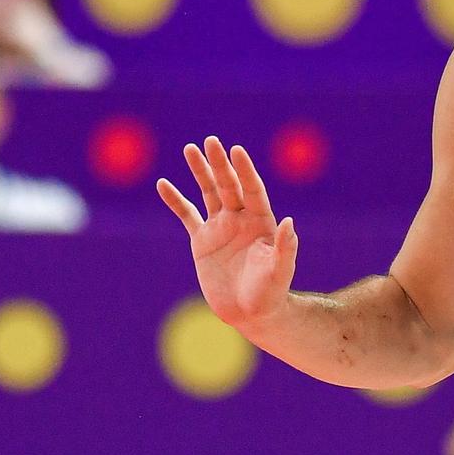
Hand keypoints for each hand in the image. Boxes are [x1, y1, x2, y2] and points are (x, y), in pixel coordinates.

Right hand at [157, 136, 297, 330]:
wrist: (251, 313)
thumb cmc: (271, 292)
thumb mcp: (281, 270)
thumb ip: (286, 247)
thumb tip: (289, 222)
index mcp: (261, 222)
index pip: (252, 190)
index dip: (245, 171)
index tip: (236, 150)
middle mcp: (240, 219)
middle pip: (228, 185)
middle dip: (219, 164)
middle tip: (210, 141)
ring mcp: (220, 228)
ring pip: (208, 193)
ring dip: (199, 172)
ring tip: (190, 149)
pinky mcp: (202, 241)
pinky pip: (187, 215)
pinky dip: (175, 201)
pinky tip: (163, 184)